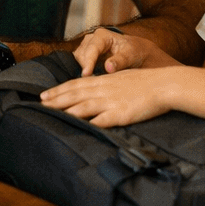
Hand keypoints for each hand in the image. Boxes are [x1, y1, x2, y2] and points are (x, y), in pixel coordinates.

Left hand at [39, 67, 177, 127]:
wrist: (164, 84)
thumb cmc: (145, 82)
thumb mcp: (121, 79)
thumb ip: (107, 85)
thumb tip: (93, 90)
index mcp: (104, 81)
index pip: (75, 84)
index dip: (59, 90)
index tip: (44, 94)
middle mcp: (104, 90)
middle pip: (75, 94)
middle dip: (56, 99)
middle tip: (40, 104)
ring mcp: (111, 101)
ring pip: (83, 105)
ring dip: (66, 110)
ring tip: (51, 114)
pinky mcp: (121, 114)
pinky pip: (102, 119)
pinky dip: (89, 123)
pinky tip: (78, 126)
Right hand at [74, 27, 175, 76]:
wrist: (137, 53)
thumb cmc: (135, 51)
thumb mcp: (131, 55)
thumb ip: (120, 61)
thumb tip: (108, 67)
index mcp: (102, 35)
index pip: (91, 49)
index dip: (88, 62)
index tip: (86, 74)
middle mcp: (92, 40)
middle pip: (82, 55)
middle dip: (86, 68)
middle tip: (93, 82)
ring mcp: (88, 48)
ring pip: (79, 61)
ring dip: (85, 71)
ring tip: (94, 82)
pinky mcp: (87, 58)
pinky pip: (81, 66)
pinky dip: (86, 73)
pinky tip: (92, 81)